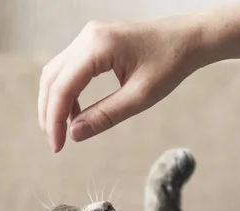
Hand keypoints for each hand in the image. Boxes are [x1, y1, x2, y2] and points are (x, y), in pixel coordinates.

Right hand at [38, 17, 204, 151]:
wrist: (190, 38)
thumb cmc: (172, 63)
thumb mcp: (140, 97)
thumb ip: (105, 116)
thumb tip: (74, 134)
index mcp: (97, 46)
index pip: (62, 87)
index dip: (54, 120)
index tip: (58, 147)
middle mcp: (87, 36)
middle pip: (52, 78)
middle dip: (49, 113)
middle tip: (55, 143)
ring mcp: (89, 35)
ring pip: (57, 72)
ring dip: (55, 102)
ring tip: (64, 131)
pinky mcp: (95, 40)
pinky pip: (70, 67)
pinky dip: (67, 91)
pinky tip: (77, 113)